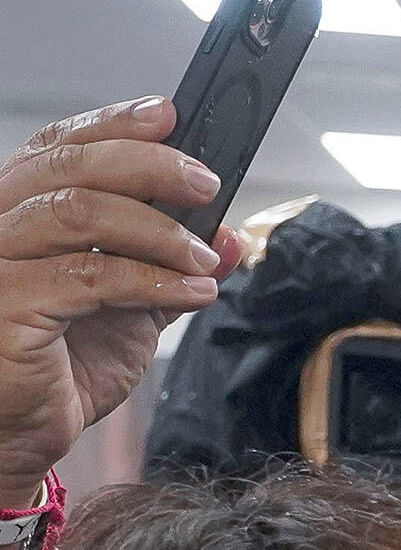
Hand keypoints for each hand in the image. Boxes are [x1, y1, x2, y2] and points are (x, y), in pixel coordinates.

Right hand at [0, 100, 241, 502]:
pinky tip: (191, 292)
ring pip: (77, 212)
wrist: (22, 437)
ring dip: (158, 230)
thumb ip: (171, 269)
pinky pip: (88, 277)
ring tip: (203, 259)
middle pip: (66, 166)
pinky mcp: (7, 306)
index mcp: (15, 212)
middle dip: (148, 165)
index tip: (169, 113)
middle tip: (205, 182)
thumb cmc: (59, 369)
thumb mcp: (130, 311)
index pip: (57, 147)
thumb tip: (229, 237)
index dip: (112, 123)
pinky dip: (152, 281)